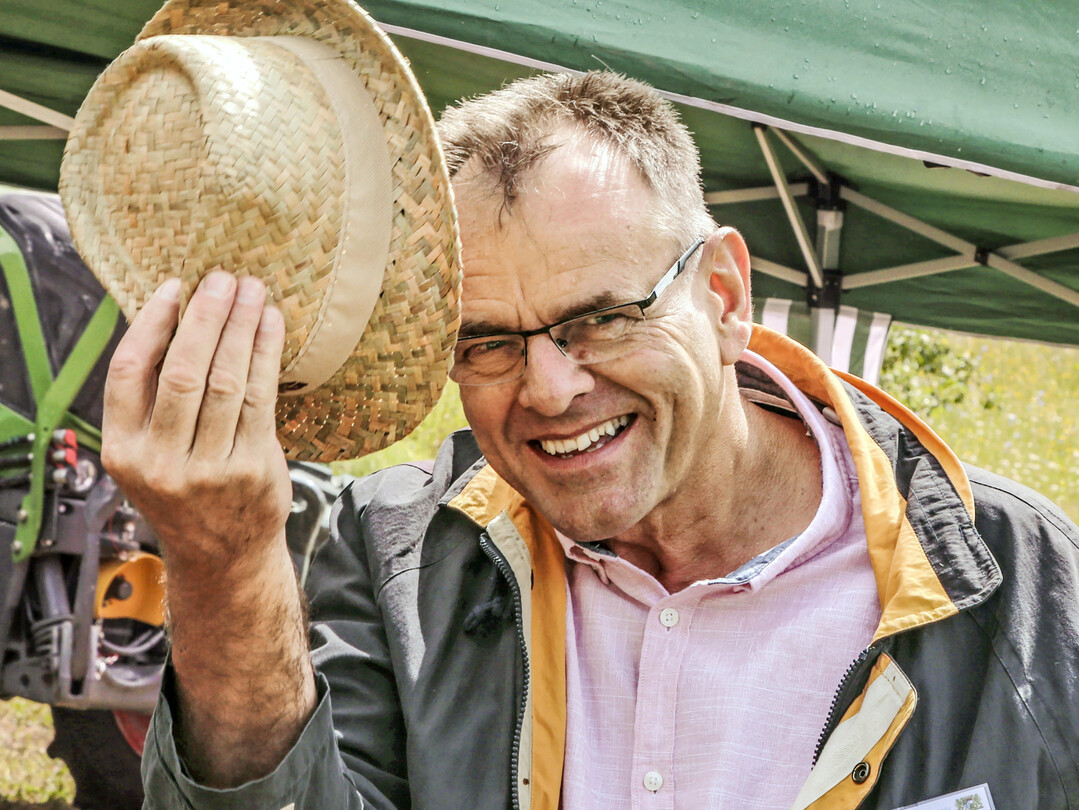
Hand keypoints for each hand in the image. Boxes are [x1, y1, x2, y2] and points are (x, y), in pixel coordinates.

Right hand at [102, 272, 290, 576]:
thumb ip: (151, 403)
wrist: (223, 555)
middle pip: (182, 371)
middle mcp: (161, 461)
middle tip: (222, 278)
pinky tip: (271, 326)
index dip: (151, 323)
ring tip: (252, 292)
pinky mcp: (252, 468)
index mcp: (124, 451)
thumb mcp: (148, 457)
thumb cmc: (187, 493)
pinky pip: (260, 398)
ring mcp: (209, 468)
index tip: (174, 286)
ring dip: (241, 328)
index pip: (129, 372)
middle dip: (205, 317)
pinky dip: (266, 355)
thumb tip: (172, 320)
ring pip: (225, 381)